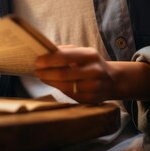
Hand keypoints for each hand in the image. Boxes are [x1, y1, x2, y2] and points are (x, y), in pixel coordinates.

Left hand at [34, 46, 149, 103]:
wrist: (113, 80)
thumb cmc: (91, 63)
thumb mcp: (83, 52)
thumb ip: (66, 51)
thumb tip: (45, 51)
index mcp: (90, 55)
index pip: (66, 57)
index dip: (50, 60)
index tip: (37, 61)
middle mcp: (94, 71)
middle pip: (64, 74)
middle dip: (47, 73)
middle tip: (36, 71)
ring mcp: (93, 87)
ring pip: (66, 86)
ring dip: (50, 82)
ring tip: (41, 77)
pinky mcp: (91, 99)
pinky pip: (70, 95)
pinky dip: (59, 89)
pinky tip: (53, 84)